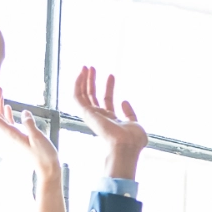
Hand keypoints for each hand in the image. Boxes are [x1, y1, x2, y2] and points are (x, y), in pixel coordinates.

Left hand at [0, 89, 64, 211]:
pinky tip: (7, 108)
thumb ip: (29, 123)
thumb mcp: (38, 137)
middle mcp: (8, 136)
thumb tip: (23, 112)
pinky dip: (6, 115)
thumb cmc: (44, 155)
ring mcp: (12, 137)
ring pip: (0, 119)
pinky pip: (7, 125)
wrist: (47, 169)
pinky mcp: (17, 139)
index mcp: (10, 135)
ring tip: (2, 95)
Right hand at [71, 66, 147, 181]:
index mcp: (111, 120)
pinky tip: (82, 73)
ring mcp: (92, 115)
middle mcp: (99, 117)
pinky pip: (77, 96)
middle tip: (92, 68)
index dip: (108, 87)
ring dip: (84, 80)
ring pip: (83, 94)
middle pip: (92, 96)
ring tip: (87, 66)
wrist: (126, 144)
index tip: (111, 75)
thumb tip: (124, 101)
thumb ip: (130, 113)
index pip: (106, 101)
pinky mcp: (86, 112)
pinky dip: (77, 84)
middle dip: (92, 81)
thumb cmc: (133, 139)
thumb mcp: (135, 123)